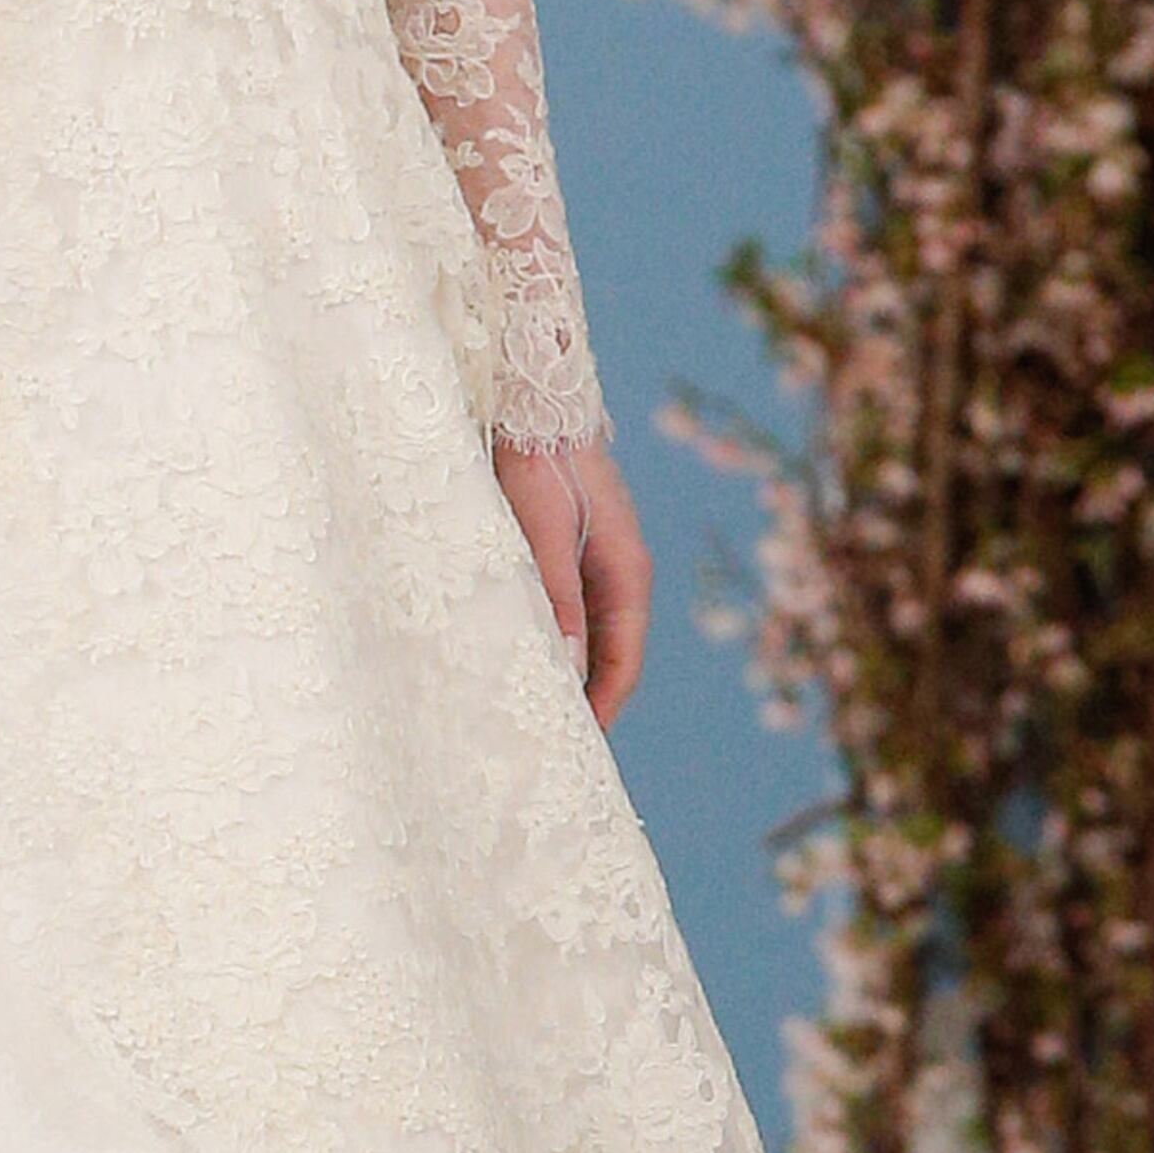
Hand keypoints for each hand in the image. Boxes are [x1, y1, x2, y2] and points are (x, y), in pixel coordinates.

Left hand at [496, 438, 648, 723]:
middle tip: (553, 743)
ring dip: (570, 672)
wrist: (534, 405)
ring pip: (590, 636)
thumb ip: (557, 600)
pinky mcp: (573, 552)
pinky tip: (524, 656)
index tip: (578, 747)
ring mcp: (600, 564)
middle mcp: (621, 575)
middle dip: (587, 699)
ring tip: (535, 711)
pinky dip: (555, 641)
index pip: (624, 662)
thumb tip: (567, 668)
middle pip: (612, 656)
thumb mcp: (546, 538)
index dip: (603, 707)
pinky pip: (571, 612)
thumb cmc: (540, 467)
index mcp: (628, 576)